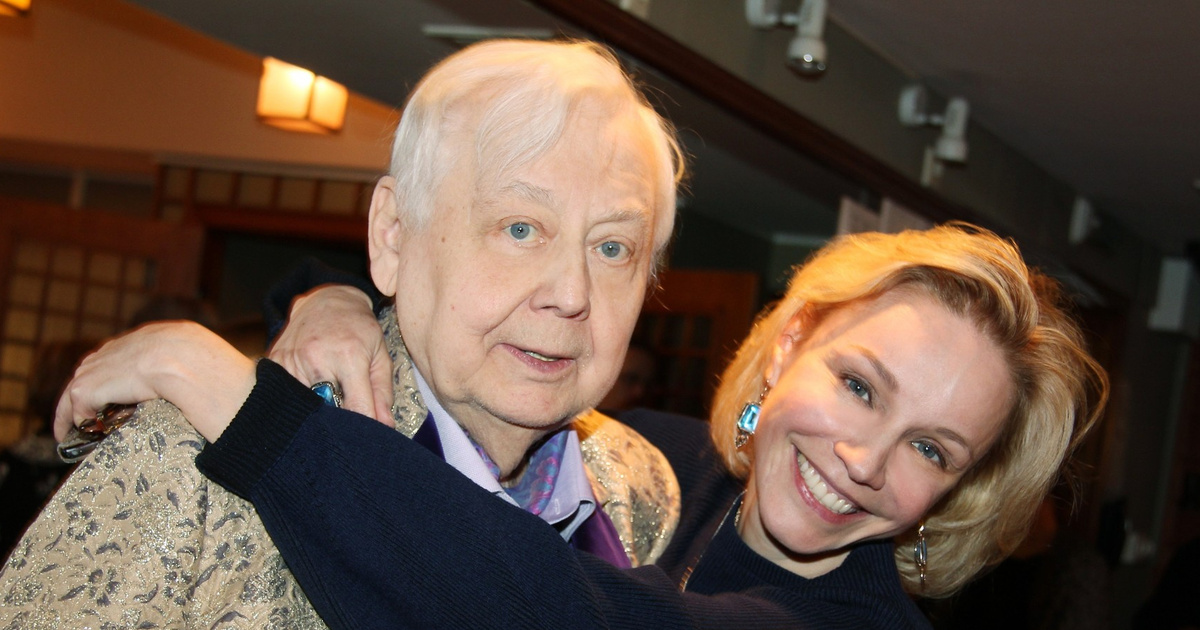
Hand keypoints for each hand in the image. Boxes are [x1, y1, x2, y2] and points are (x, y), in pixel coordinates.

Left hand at [54, 321, 255, 442]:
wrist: (235, 389)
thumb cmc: (242, 392)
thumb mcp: (222, 372)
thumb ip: (201, 374)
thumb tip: (193, 396)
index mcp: (180, 334)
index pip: (133, 347)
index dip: (116, 371)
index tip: (109, 392)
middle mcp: (151, 337)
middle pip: (103, 359)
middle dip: (90, 387)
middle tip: (84, 413)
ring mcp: (130, 355)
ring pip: (86, 376)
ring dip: (76, 404)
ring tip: (72, 427)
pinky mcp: (114, 377)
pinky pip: (82, 395)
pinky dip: (75, 413)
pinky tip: (78, 430)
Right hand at [267, 284, 393, 424]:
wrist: (326, 300)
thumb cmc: (358, 330)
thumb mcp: (380, 356)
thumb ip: (382, 392)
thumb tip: (384, 426)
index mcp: (349, 356)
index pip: (356, 407)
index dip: (363, 427)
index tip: (366, 437)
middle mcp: (317, 358)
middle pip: (325, 410)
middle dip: (336, 421)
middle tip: (344, 424)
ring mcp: (292, 359)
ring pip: (302, 406)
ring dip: (314, 410)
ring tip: (325, 404)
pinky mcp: (274, 361)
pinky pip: (282, 394)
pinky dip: (295, 400)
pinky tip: (307, 394)